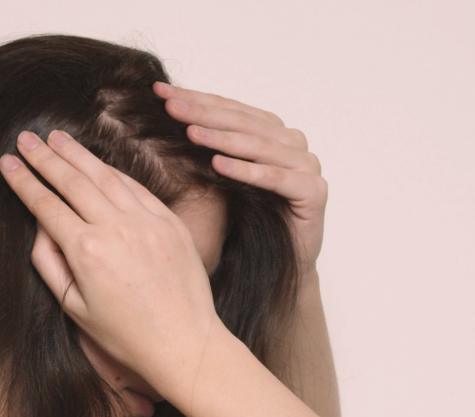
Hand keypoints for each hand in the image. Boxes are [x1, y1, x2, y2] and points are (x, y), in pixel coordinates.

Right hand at [0, 129, 227, 401]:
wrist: (184, 342)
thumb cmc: (124, 334)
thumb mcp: (74, 306)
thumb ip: (49, 262)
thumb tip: (40, 225)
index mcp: (86, 251)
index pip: (46, 205)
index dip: (23, 181)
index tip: (6, 162)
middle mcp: (116, 228)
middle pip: (72, 181)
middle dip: (44, 157)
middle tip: (26, 138)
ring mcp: (146, 221)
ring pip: (105, 176)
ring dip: (77, 154)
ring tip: (57, 138)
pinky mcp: (169, 222)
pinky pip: (136, 187)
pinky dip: (113, 171)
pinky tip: (97, 162)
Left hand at [153, 81, 327, 278]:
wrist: (278, 268)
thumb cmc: (244, 223)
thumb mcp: (219, 178)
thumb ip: (206, 146)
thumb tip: (161, 114)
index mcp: (271, 133)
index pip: (229, 109)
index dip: (195, 98)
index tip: (160, 92)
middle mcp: (292, 143)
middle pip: (243, 122)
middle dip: (204, 112)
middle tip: (171, 106)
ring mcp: (307, 166)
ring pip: (259, 146)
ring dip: (222, 138)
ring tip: (190, 133)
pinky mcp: (314, 192)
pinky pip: (276, 177)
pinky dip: (247, 170)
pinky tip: (218, 165)